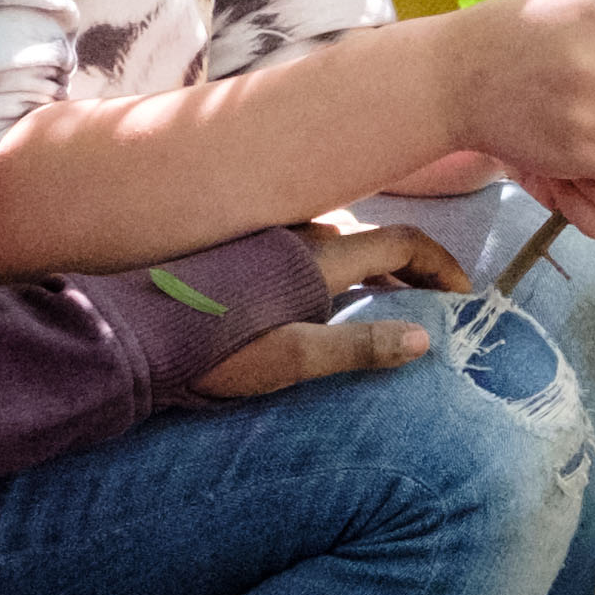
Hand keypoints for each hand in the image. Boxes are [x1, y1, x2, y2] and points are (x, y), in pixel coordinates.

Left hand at [195, 223, 466, 398]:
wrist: (131, 332)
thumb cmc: (211, 350)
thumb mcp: (290, 360)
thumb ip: (358, 347)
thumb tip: (424, 338)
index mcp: (318, 257)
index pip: (400, 242)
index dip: (440, 264)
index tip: (463, 295)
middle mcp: (296, 235)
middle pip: (371, 239)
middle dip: (409, 267)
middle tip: (429, 301)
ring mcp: (265, 238)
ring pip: (335, 240)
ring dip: (369, 267)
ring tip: (382, 303)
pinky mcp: (238, 251)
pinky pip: (303, 247)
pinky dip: (333, 268)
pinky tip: (318, 300)